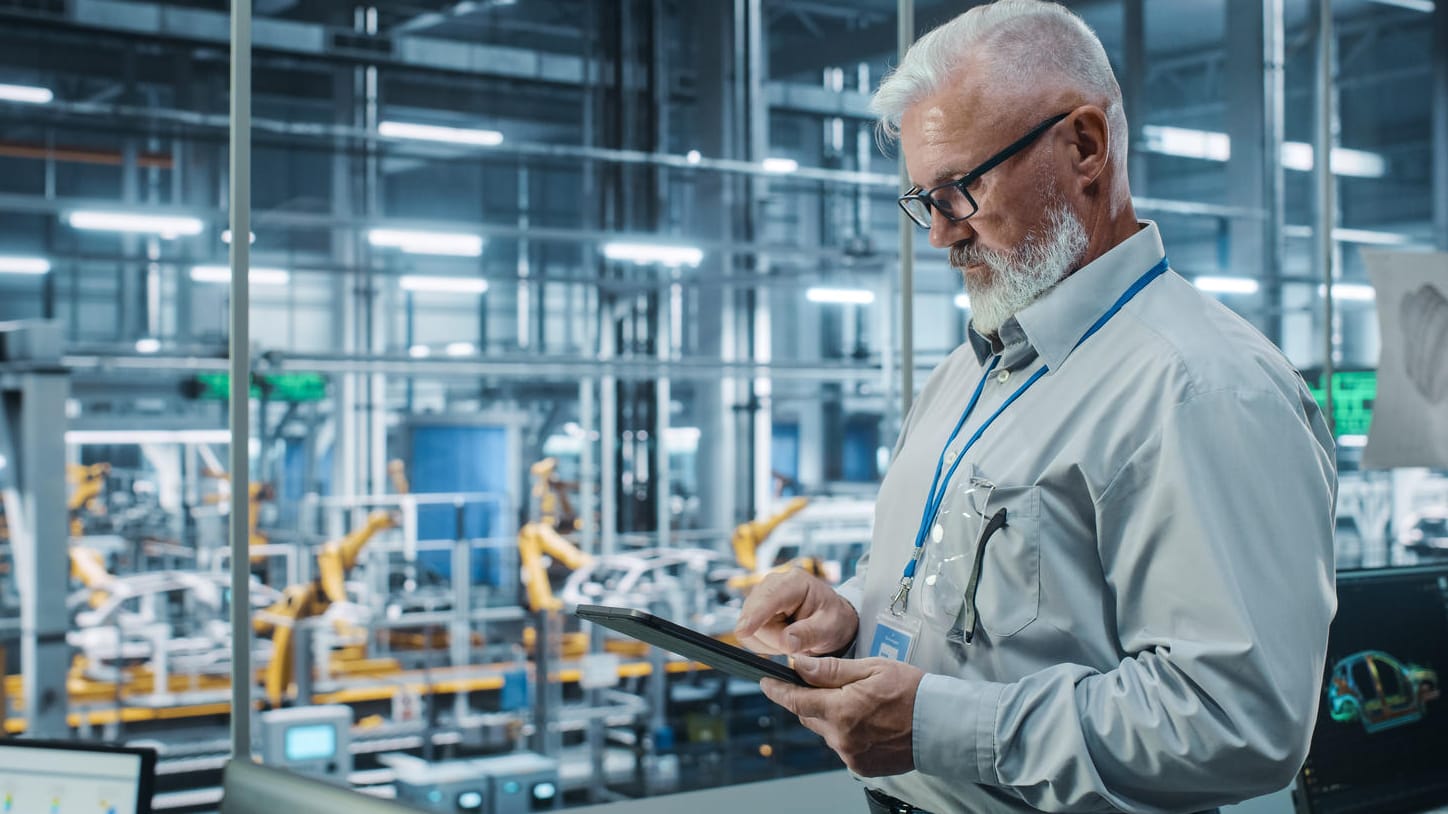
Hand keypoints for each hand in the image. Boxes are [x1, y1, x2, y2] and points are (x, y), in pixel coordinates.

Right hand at [735, 569, 857, 655]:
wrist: (828, 620)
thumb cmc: (832, 619)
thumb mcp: (830, 628)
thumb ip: (809, 634)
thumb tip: (785, 642)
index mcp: (795, 582)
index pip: (769, 597)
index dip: (755, 615)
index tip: (743, 632)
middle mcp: (773, 585)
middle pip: (754, 616)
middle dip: (773, 638)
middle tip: (798, 644)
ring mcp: (761, 598)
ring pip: (750, 629)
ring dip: (770, 642)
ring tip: (793, 639)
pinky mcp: (754, 612)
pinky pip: (749, 637)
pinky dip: (765, 645)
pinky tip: (782, 640)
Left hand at [761, 656, 923, 776]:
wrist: (942, 725)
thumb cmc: (911, 691)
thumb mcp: (871, 669)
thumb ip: (831, 671)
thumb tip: (799, 666)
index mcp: (841, 711)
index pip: (796, 701)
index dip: (777, 690)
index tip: (765, 682)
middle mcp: (841, 738)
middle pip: (809, 716)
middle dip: (810, 699)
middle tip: (826, 684)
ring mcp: (851, 755)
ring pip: (826, 731)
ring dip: (831, 716)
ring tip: (858, 702)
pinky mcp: (862, 766)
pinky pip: (843, 746)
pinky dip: (846, 732)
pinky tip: (867, 722)